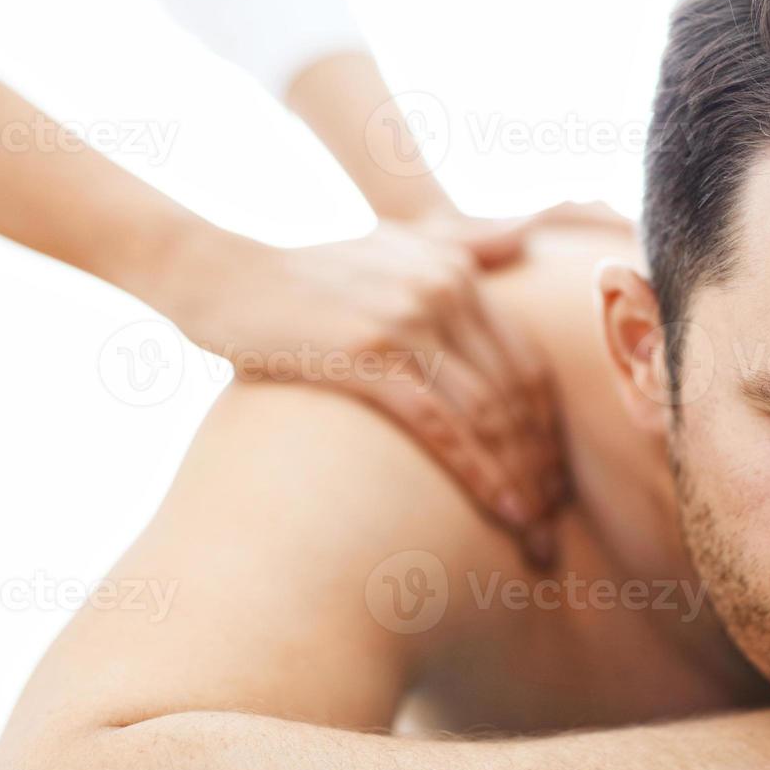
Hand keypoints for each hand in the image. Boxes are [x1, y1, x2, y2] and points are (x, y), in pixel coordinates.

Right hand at [158, 212, 567, 559]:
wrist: (215, 272)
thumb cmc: (299, 277)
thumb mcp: (385, 245)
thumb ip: (460, 241)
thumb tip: (527, 233)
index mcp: (455, 269)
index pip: (527, 362)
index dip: (548, 429)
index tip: (554, 483)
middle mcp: (442, 289)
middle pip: (517, 394)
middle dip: (542, 467)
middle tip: (553, 526)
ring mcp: (405, 320)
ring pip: (487, 414)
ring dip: (519, 480)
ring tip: (534, 536)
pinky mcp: (365, 353)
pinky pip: (440, 424)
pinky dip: (478, 472)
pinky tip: (499, 510)